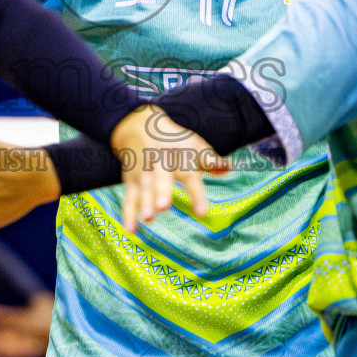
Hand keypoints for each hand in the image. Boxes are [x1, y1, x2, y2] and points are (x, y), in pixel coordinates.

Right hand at [110, 105, 219, 232]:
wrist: (139, 126)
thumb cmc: (173, 141)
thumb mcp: (193, 144)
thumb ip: (210, 160)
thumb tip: (228, 167)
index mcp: (179, 154)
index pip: (189, 175)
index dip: (196, 194)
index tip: (202, 212)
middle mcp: (160, 163)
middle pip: (161, 178)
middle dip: (161, 192)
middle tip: (164, 207)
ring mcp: (143, 172)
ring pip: (144, 189)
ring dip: (145, 204)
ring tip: (148, 219)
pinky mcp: (131, 181)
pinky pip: (129, 198)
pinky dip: (128, 214)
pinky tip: (130, 230)